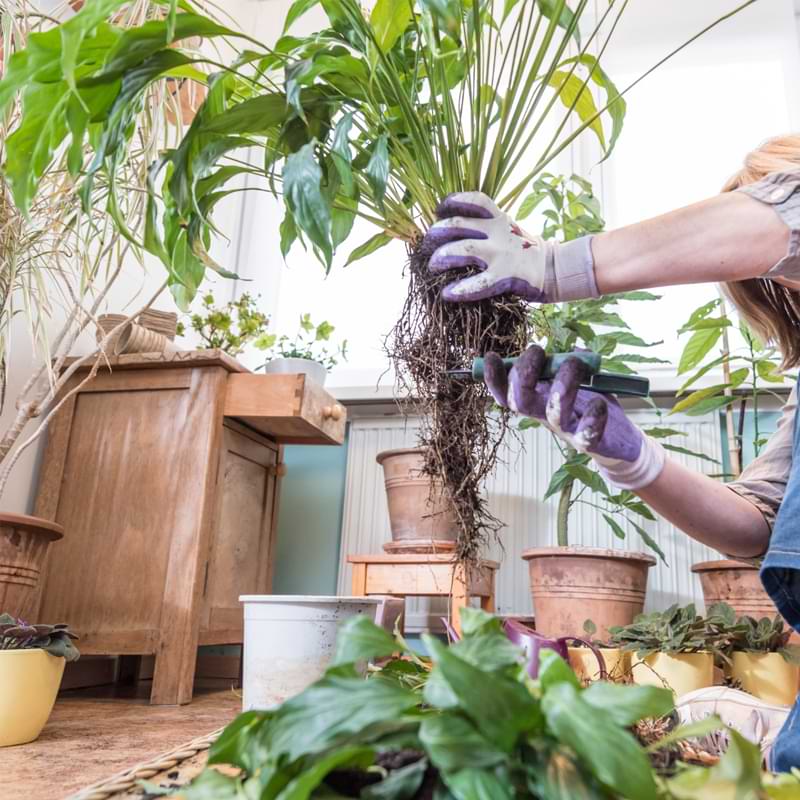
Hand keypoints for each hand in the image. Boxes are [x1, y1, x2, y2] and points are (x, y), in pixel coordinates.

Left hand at [423, 192, 548, 301]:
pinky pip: (479, 282)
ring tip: (433, 266)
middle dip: (438, 232)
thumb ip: (485, 228)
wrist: (554, 270)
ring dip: (444, 256)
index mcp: (498, 218)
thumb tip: (450, 230)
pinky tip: (448, 293)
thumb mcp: (507, 231)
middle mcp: (498, 231)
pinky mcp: (506, 276)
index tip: (439, 209)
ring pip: (465, 248)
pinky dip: (461, 289)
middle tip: (427, 244)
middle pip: (460, 224)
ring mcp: (501, 253)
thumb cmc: (523, 252)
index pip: (475, 201)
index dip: (454, 201)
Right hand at [485, 345, 664, 489]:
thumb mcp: (578, 380)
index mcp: (538, 400)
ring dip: (562, 385)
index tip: (491, 356)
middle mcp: (545, 415)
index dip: (494, 378)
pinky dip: (593, 418)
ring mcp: (566, 430)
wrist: (620, 443)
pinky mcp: (589, 441)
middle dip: (522, 374)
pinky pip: (586, 433)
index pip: (506, 393)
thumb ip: (569, 363)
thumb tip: (569, 346)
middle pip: (519, 402)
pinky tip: (600, 404)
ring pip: (552, 413)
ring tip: (575, 364)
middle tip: (537, 351)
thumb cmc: (593, 407)